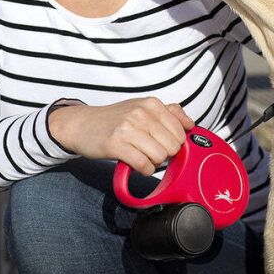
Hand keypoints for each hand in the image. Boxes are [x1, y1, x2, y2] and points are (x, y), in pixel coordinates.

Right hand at [48, 97, 196, 174]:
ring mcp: (128, 128)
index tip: (159, 143)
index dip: (173, 143)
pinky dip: (143, 170)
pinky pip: (144, 166)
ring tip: (140, 155)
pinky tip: (134, 163)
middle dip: (163, 154)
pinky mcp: (116, 145)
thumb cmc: (116, 119)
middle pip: (172, 147)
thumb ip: (170, 113)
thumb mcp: (142, 108)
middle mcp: (141, 113)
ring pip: (160, 157)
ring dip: (152, 162)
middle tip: (147, 150)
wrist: (82, 125)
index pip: (180, 132)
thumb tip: (191, 124)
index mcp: (151, 103)